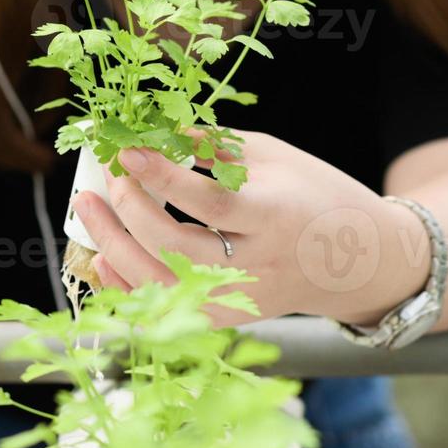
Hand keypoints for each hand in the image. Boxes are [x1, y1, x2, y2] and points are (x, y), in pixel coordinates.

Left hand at [74, 127, 403, 327]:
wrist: (359, 260)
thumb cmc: (316, 195)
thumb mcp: (274, 156)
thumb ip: (215, 145)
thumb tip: (156, 130)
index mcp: (275, 215)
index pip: (210, 202)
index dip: (163, 177)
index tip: (128, 151)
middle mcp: (256, 264)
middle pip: (177, 246)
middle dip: (130, 209)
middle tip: (110, 175)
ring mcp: (240, 297)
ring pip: (162, 285)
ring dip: (114, 246)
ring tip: (88, 207)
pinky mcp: (227, 317)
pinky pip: (165, 309)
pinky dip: (127, 284)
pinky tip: (102, 255)